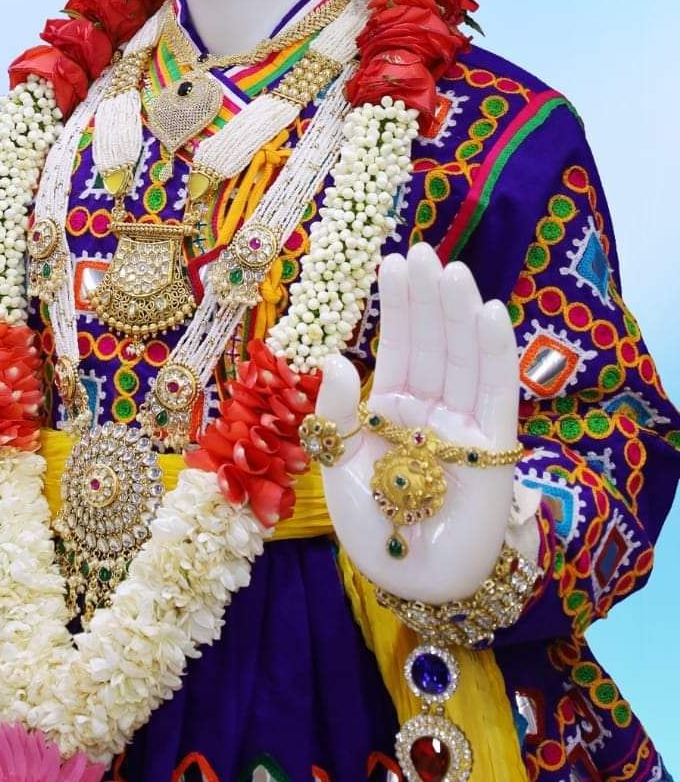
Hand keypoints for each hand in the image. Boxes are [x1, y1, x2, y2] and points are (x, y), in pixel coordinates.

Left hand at [318, 242, 522, 601]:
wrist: (413, 583)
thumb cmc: (374, 531)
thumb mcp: (340, 470)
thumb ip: (336, 417)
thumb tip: (335, 358)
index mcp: (392, 410)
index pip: (398, 347)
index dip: (397, 306)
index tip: (391, 261)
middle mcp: (431, 410)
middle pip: (433, 342)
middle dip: (427, 297)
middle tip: (423, 249)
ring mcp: (464, 426)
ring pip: (464, 358)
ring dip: (458, 313)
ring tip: (451, 270)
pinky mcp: (493, 449)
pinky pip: (497, 393)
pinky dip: (495, 354)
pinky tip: (490, 315)